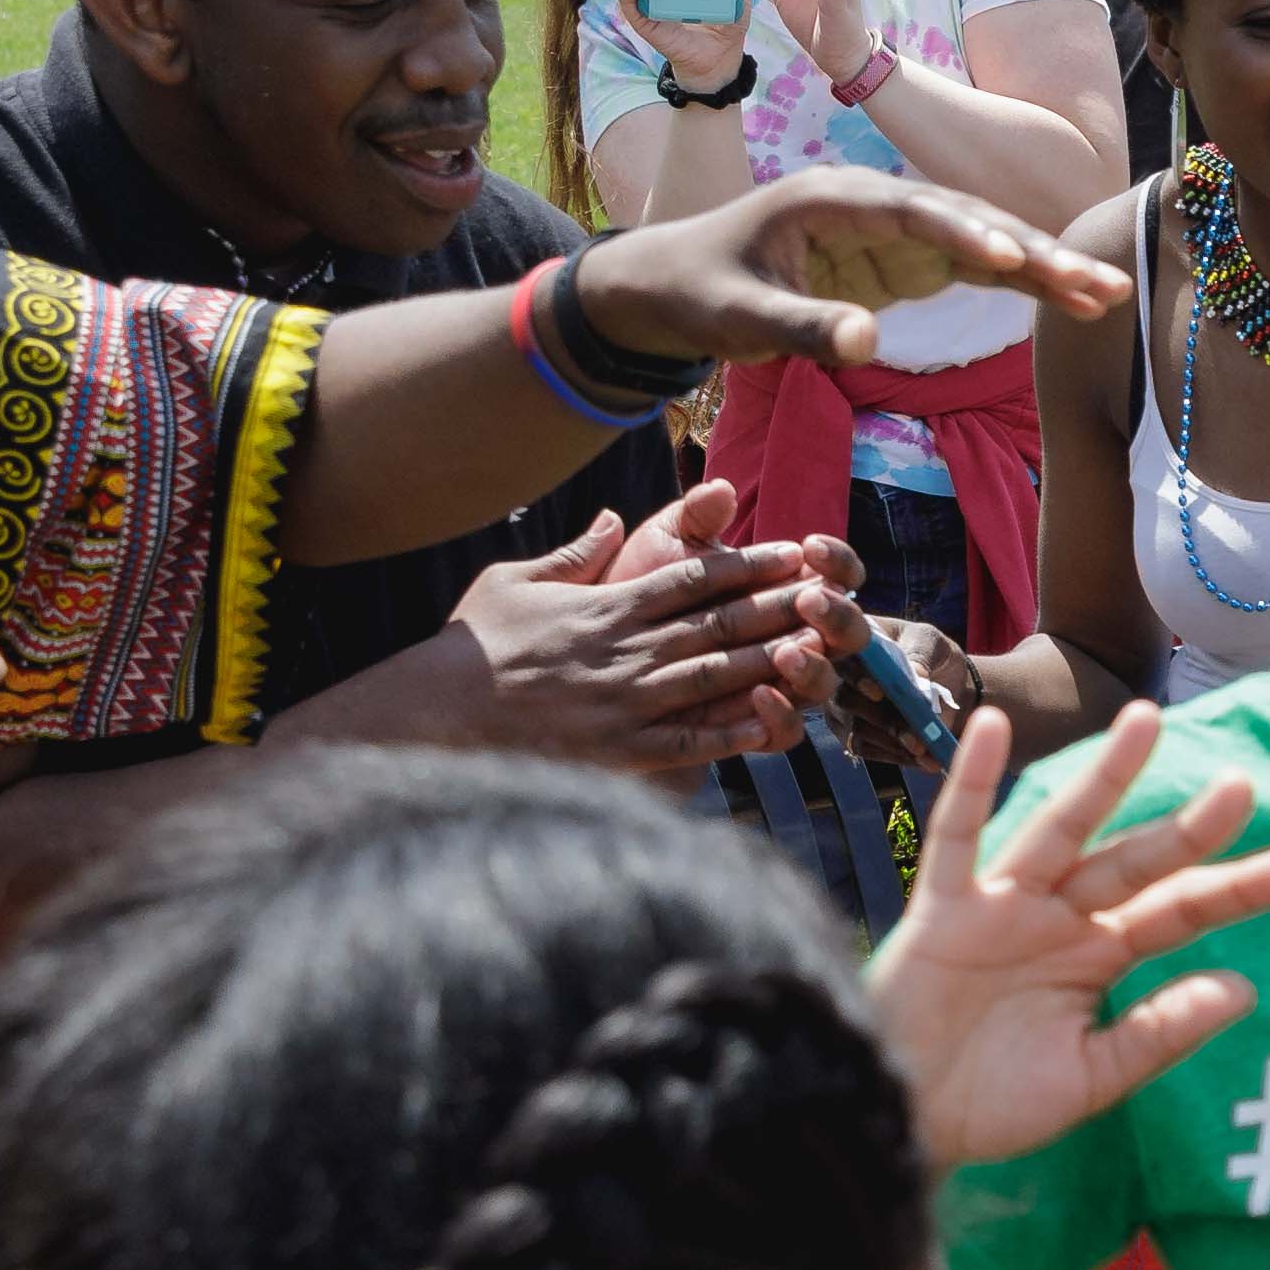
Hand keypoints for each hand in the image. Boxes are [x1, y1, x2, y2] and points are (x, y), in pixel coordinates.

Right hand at [302, 492, 850, 770]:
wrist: (437, 712)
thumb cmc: (474, 644)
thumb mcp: (517, 579)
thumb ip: (578, 552)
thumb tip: (618, 519)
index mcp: (609, 605)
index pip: (696, 577)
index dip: (751, 563)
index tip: (794, 551)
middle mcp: (627, 650)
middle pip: (722, 622)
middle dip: (782, 606)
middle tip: (832, 593)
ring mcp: (627, 701)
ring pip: (717, 675)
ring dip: (774, 661)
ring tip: (822, 650)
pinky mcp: (620, 750)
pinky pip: (689, 740)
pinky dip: (733, 731)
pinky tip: (774, 723)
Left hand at [572, 167, 1137, 381]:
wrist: (672, 282)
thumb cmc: (697, 292)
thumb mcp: (738, 317)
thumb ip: (802, 327)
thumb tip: (868, 342)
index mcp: (831, 198)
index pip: (913, 211)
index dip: (966, 234)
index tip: (1014, 261)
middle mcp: (875, 203)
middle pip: (968, 220)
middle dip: (1035, 252)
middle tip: (1100, 284)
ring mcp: (895, 230)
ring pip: (984, 241)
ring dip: (1045, 268)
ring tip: (1109, 295)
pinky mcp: (905, 261)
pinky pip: (975, 268)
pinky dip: (1022, 284)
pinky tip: (1075, 301)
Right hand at [821, 614, 981, 772]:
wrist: (950, 685)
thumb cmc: (934, 655)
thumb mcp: (934, 644)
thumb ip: (922, 654)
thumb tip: (915, 674)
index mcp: (854, 642)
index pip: (844, 658)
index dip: (858, 676)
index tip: (880, 692)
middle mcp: (838, 675)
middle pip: (845, 699)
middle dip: (882, 718)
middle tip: (914, 733)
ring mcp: (842, 708)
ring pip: (856, 729)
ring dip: (892, 742)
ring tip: (924, 748)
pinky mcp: (852, 735)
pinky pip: (866, 749)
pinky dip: (895, 755)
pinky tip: (922, 758)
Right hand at [862, 698, 1269, 1167]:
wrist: (906, 1127)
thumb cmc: (995, 1106)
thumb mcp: (1092, 1078)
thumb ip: (1160, 1033)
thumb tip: (1245, 988)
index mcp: (1099, 957)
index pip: (1180, 913)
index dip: (1234, 888)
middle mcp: (1059, 920)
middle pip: (1133, 861)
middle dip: (1186, 828)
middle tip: (1244, 786)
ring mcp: (1001, 908)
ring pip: (1060, 830)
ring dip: (1102, 778)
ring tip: (1148, 721)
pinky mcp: (942, 911)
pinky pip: (958, 837)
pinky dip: (973, 783)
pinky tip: (995, 729)